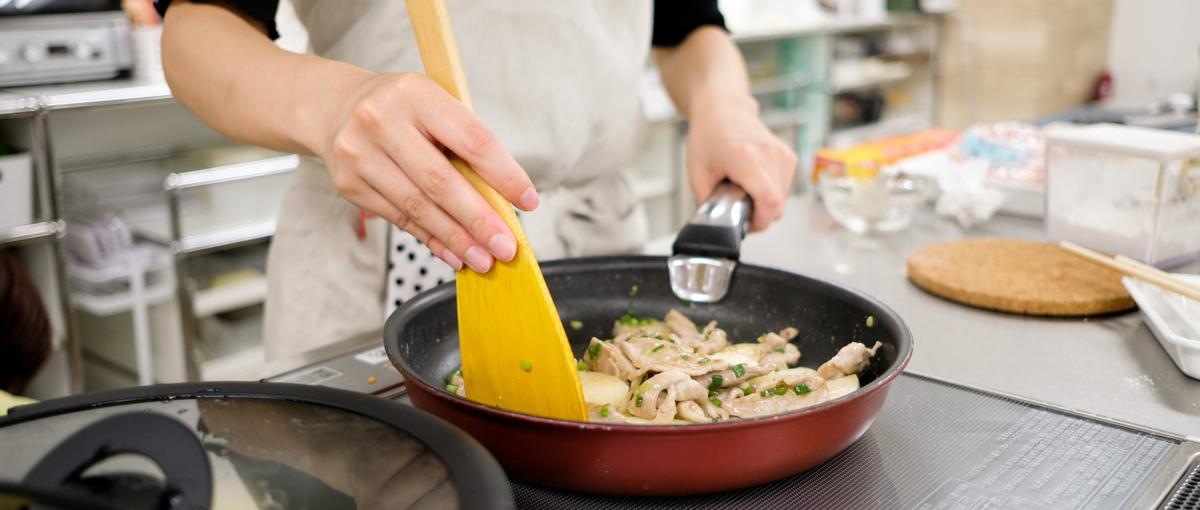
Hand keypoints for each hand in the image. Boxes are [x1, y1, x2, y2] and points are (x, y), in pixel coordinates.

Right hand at [316, 72, 537, 272]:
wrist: (336, 107)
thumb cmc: (401, 110)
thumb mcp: (435, 107)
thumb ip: (465, 146)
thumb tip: (501, 203)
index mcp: (416, 94)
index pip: (472, 140)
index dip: (505, 175)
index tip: (528, 201)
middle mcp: (382, 120)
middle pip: (441, 181)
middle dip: (479, 220)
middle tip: (506, 247)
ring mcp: (360, 153)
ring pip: (418, 206)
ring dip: (456, 239)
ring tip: (483, 259)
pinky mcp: (349, 183)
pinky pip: (399, 218)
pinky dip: (431, 239)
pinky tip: (453, 253)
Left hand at [684, 96, 796, 231]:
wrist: (723, 110)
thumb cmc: (708, 138)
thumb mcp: (697, 175)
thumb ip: (708, 203)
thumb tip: (717, 225)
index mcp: (745, 158)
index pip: (769, 201)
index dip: (760, 221)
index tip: (746, 225)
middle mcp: (769, 155)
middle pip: (777, 204)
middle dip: (759, 215)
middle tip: (740, 209)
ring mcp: (782, 154)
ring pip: (783, 198)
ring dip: (765, 204)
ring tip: (745, 191)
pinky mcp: (789, 156)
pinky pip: (785, 187)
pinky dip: (771, 192)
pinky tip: (755, 182)